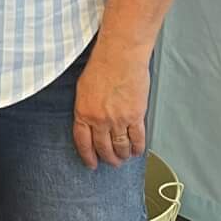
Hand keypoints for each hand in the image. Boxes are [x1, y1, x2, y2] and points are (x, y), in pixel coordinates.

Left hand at [72, 44, 149, 169]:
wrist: (120, 56)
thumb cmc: (101, 66)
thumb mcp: (83, 89)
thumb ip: (86, 108)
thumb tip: (89, 121)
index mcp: (83, 113)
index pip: (83, 142)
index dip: (88, 156)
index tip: (92, 164)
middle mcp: (100, 120)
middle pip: (103, 148)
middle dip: (108, 158)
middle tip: (112, 162)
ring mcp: (118, 120)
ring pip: (121, 147)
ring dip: (123, 155)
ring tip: (124, 157)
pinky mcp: (136, 116)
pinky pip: (137, 139)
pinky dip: (137, 147)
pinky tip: (137, 151)